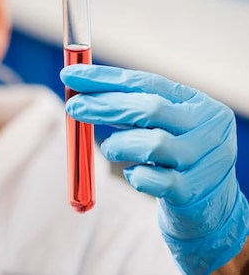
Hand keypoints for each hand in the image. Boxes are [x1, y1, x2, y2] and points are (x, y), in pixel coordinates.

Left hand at [60, 64, 248, 274]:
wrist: (211, 207)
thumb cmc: (173, 156)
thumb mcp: (160, 125)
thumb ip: (128, 107)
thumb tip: (78, 91)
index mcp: (198, 103)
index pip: (146, 83)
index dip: (105, 78)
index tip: (71, 75)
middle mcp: (208, 128)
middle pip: (150, 109)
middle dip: (105, 105)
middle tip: (73, 106)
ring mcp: (203, 161)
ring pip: (152, 144)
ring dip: (118, 145)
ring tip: (111, 150)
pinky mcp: (192, 192)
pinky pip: (151, 180)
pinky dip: (134, 176)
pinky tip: (134, 175)